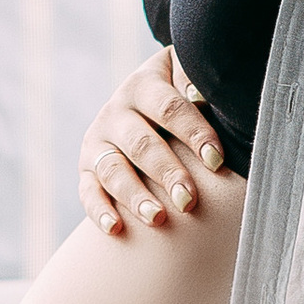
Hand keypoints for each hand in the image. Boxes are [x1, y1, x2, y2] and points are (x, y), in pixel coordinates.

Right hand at [77, 55, 231, 236]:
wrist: (143, 99)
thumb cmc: (180, 93)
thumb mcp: (186, 75)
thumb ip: (196, 80)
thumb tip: (204, 94)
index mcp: (144, 86)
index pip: (169, 109)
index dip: (194, 134)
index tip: (217, 161)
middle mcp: (116, 112)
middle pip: (141, 144)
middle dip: (167, 173)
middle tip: (189, 200)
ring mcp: (98, 142)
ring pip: (113, 170)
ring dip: (135, 196)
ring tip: (157, 218)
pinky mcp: (86, 168)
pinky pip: (88, 192)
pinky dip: (99, 211)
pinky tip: (116, 228)